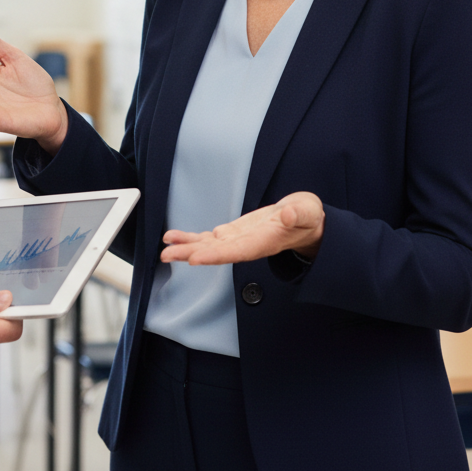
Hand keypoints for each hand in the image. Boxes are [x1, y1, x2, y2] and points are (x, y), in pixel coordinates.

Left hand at [160, 192, 324, 265]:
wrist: (304, 223)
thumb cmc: (306, 217)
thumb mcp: (307, 211)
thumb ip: (298, 214)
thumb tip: (287, 215)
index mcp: (264, 242)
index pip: (237, 251)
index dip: (216, 255)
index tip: (195, 258)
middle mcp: (247, 246)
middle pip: (216, 252)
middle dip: (191, 254)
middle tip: (167, 255)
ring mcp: (237, 240)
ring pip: (208, 246)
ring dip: (185, 247)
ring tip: (165, 246)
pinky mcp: (232, 233)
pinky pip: (208, 238)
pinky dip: (190, 238)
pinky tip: (173, 238)